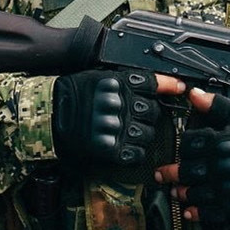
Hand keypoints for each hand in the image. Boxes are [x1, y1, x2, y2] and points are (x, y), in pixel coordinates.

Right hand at [52, 70, 184, 166]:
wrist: (48, 117)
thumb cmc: (72, 95)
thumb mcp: (99, 76)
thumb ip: (126, 80)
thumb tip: (157, 82)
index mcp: (116, 83)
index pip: (153, 83)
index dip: (170, 86)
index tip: (180, 88)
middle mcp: (117, 104)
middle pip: (153, 111)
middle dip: (148, 115)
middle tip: (136, 116)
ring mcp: (114, 127)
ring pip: (148, 133)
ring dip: (142, 134)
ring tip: (126, 131)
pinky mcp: (109, 149)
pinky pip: (136, 153)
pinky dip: (134, 152)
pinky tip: (124, 146)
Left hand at [155, 89, 229, 222]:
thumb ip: (215, 105)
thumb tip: (194, 94)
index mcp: (219, 141)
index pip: (188, 144)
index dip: (183, 146)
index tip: (181, 148)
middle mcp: (220, 166)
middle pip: (186, 171)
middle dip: (171, 173)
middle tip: (162, 175)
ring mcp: (228, 187)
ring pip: (195, 192)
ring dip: (182, 192)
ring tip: (176, 191)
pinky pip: (210, 212)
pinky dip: (197, 212)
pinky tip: (189, 211)